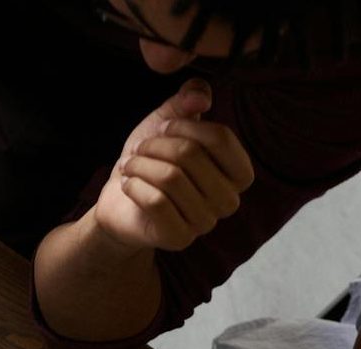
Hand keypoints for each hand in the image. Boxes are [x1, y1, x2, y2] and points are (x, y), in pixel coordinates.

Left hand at [90, 81, 253, 256]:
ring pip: (170, 178)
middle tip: (139, 148)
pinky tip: (127, 184)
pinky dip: (134, 186)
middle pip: (191, 155)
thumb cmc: (153, 161)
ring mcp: (206, 223)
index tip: (162, 126)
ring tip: (129, 164)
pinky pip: (155, 202)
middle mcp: (229, 201)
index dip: (184, 125)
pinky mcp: (178, 239)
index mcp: (238, 172)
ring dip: (140, 164)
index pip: (220, 138)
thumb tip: (200, 97)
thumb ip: (188, 101)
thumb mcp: (170, 122)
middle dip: (155, 145)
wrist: (121, 203)